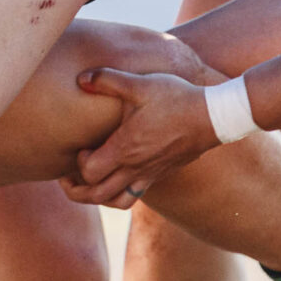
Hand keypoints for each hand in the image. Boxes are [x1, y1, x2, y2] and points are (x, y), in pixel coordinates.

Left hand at [62, 67, 221, 206]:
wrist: (214, 117)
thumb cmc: (176, 99)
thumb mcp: (141, 84)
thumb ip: (108, 80)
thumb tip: (80, 78)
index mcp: (126, 149)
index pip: (90, 172)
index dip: (78, 163)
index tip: (83, 146)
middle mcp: (135, 167)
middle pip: (97, 196)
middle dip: (76, 190)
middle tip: (67, 177)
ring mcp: (149, 174)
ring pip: (116, 201)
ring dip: (96, 197)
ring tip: (86, 183)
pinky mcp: (159, 174)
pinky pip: (133, 196)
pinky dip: (117, 194)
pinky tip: (115, 175)